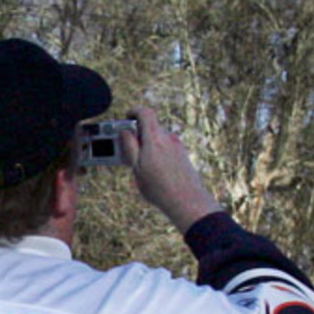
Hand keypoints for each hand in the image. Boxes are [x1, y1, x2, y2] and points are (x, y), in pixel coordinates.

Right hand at [120, 107, 221, 233]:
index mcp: (155, 138)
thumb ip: (130, 147)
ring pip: (158, 139)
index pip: (145, 112)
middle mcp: (168, 139)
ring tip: (140, 165)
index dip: (134, 111)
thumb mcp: (137, 168)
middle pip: (150, 127)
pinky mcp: (183, 156)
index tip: (126, 118)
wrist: (188, 202)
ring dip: (148, 146)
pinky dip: (157, 153)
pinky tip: (154, 171)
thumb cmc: (159, 188)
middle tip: (127, 148)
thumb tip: (125, 131)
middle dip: (138, 134)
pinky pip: (166, 149)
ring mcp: (178, 147)